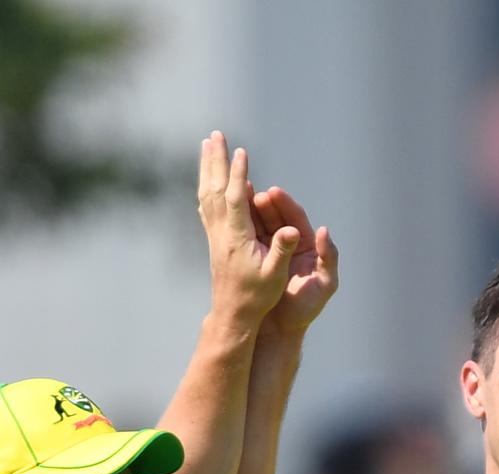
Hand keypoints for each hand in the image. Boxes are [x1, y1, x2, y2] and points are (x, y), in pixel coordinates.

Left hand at [197, 131, 298, 329]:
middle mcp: (222, 232)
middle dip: (217, 160)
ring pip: (208, 193)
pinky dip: (207, 185)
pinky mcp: (214, 239)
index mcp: (236, 238)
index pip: (236, 200)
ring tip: (208, 145)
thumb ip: (282, 251)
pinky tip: (206, 179)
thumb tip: (292, 231)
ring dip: (208, 168)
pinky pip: (207, 205)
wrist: (233, 314)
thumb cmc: (258, 296)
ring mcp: (215, 234)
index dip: (239, 175)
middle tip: (215, 134)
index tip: (241, 152)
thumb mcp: (274, 275)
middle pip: (216, 189)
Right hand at [251, 186, 338, 334]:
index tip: (273, 191)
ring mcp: (272, 251)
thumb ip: (329, 258)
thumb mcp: (324, 284)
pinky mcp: (257, 260)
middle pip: (278, 218)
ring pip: (261, 225)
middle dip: (266, 205)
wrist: (280, 330)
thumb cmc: (305, 309)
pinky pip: (250, 239)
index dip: (285, 204)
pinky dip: (242, 227)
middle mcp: (290, 245)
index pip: (296, 219)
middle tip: (254, 193)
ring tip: (240, 200)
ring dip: (252, 212)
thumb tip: (324, 230)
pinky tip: (231, 218)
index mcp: (308, 246)